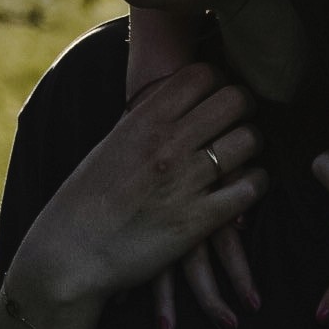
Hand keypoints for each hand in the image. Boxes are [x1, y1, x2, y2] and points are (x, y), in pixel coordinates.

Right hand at [11, 63, 266, 326]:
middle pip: (233, 100)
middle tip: (243, 117)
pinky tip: (251, 184)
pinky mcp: (198, 220)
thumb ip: (144, 117)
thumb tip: (168, 94)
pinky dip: (257, 183)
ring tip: (249, 150)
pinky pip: (248, 189)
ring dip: (254, 143)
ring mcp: (185, 180)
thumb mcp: (113, 143)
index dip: (218, 80)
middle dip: (245, 105)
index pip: (202, 75)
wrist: (71, 253)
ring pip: (248, 141)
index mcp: (145, 118)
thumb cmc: (86, 196)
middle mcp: (168, 143)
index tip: (219, 92)